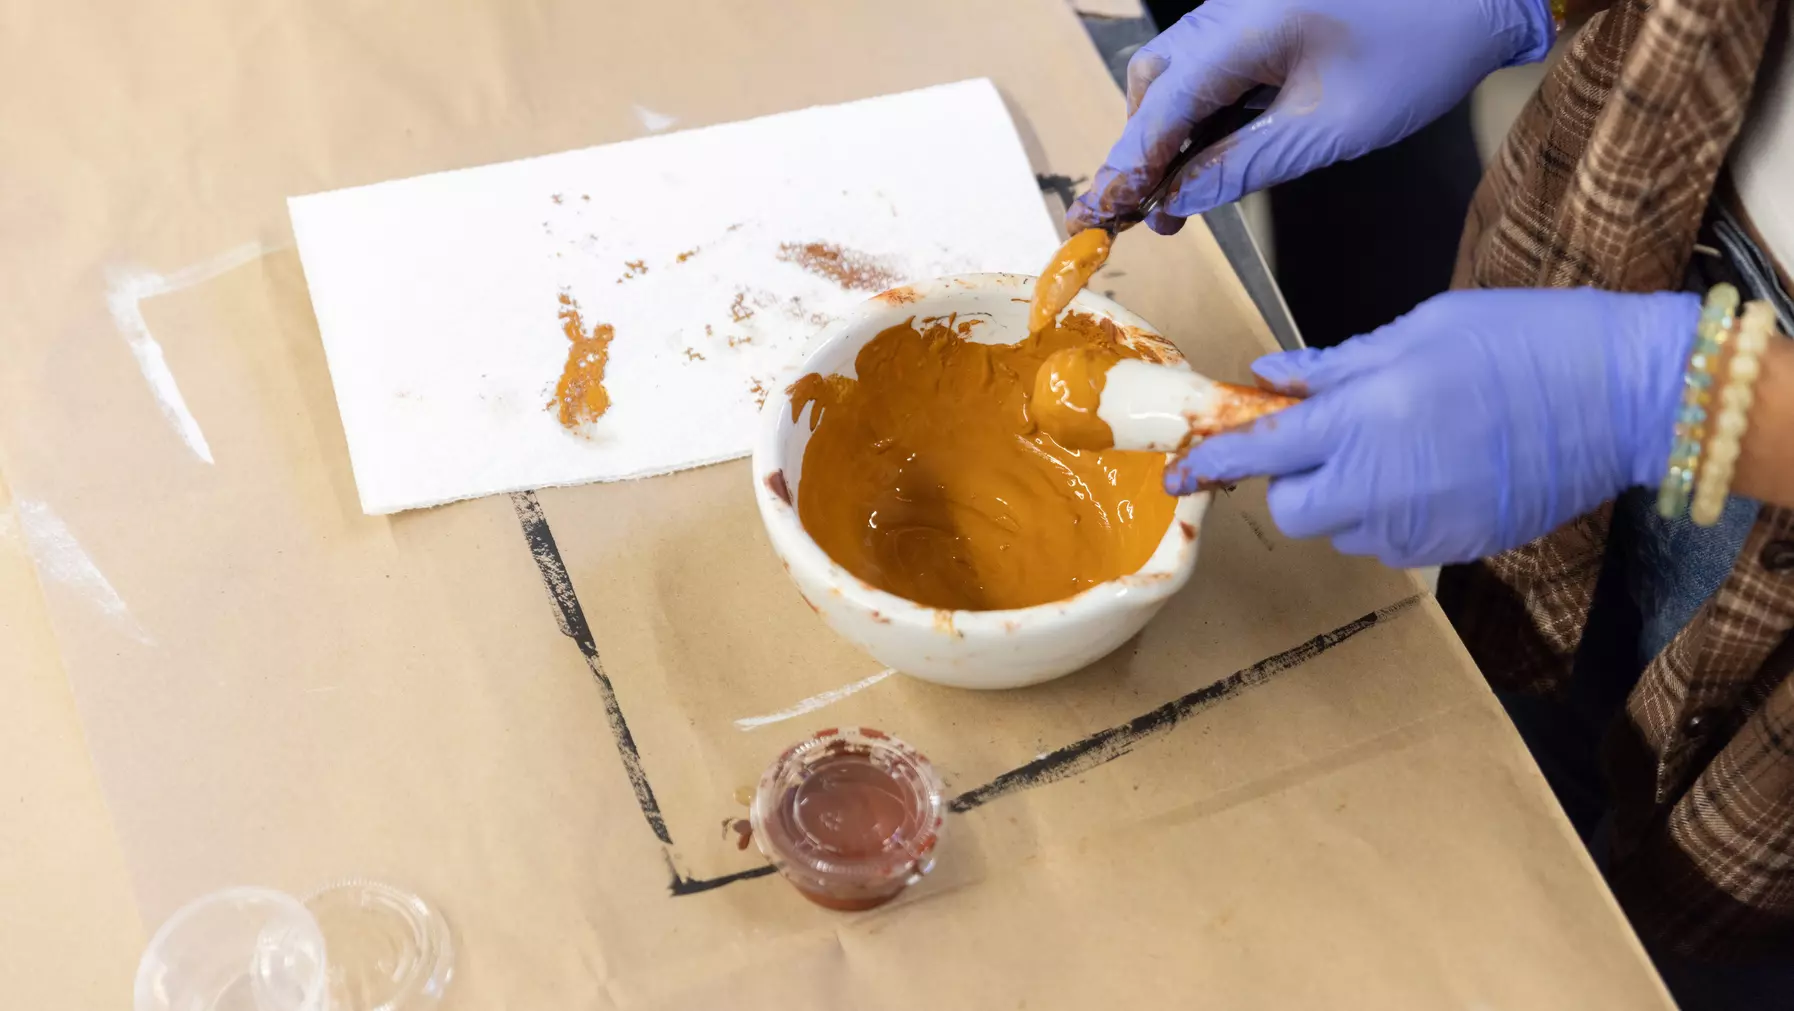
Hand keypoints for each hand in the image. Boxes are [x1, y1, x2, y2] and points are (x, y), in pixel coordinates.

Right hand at [1067, 0, 1554, 234]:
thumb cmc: (1419, 52)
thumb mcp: (1330, 130)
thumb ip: (1244, 165)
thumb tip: (1177, 202)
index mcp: (1244, 28)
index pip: (1161, 108)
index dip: (1125, 170)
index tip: (1096, 220)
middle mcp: (1230, 9)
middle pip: (1152, 85)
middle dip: (1137, 155)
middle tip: (1127, 222)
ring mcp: (1243, 7)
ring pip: (1173, 74)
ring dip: (1163, 138)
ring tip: (1167, 204)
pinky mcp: (1261, 14)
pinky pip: (1206, 65)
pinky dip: (1194, 115)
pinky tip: (1201, 161)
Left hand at [1167, 289, 1700, 567]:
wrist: (1622, 396)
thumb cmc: (1520, 342)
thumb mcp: (1415, 332)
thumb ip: (1334, 367)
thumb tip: (1270, 378)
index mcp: (1357, 422)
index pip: (1255, 454)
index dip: (1209, 462)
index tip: (1180, 471)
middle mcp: (1376, 487)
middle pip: (1292, 510)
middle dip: (1291, 482)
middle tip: (1321, 442)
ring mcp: (1417, 527)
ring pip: (1343, 530)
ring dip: (1345, 499)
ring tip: (1397, 448)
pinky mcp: (1454, 548)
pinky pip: (1393, 541)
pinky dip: (1392, 514)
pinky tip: (1433, 473)